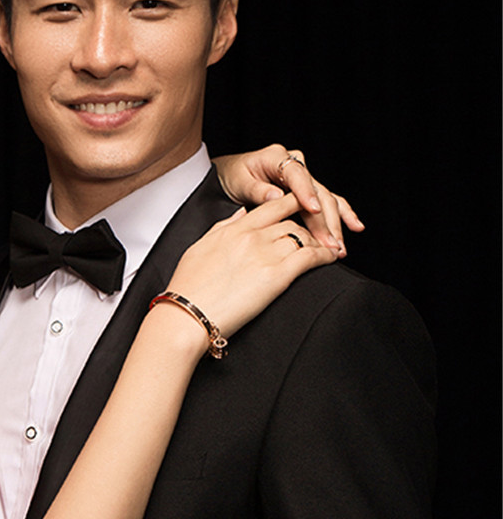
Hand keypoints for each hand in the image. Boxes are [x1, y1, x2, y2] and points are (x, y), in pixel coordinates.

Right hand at [161, 193, 337, 343]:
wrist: (186, 316)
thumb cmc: (187, 289)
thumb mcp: (199, 248)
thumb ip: (222, 227)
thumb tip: (241, 213)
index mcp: (234, 229)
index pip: (272, 206)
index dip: (293, 203)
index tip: (304, 205)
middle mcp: (251, 236)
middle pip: (292, 221)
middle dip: (309, 227)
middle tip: (319, 236)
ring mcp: (265, 254)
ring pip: (304, 237)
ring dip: (319, 242)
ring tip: (328, 249)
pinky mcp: (276, 276)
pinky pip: (310, 257)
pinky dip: (325, 255)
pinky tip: (332, 258)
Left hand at [212, 144, 364, 255]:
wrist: (233, 175)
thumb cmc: (235, 176)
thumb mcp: (240, 181)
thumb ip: (257, 189)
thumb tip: (276, 197)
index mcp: (277, 157)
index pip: (297, 175)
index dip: (306, 193)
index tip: (314, 210)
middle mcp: (296, 165)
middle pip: (317, 192)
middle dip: (325, 220)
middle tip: (329, 244)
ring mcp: (305, 178)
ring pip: (327, 200)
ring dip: (335, 225)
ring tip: (339, 247)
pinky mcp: (309, 191)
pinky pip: (330, 202)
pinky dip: (342, 215)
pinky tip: (355, 227)